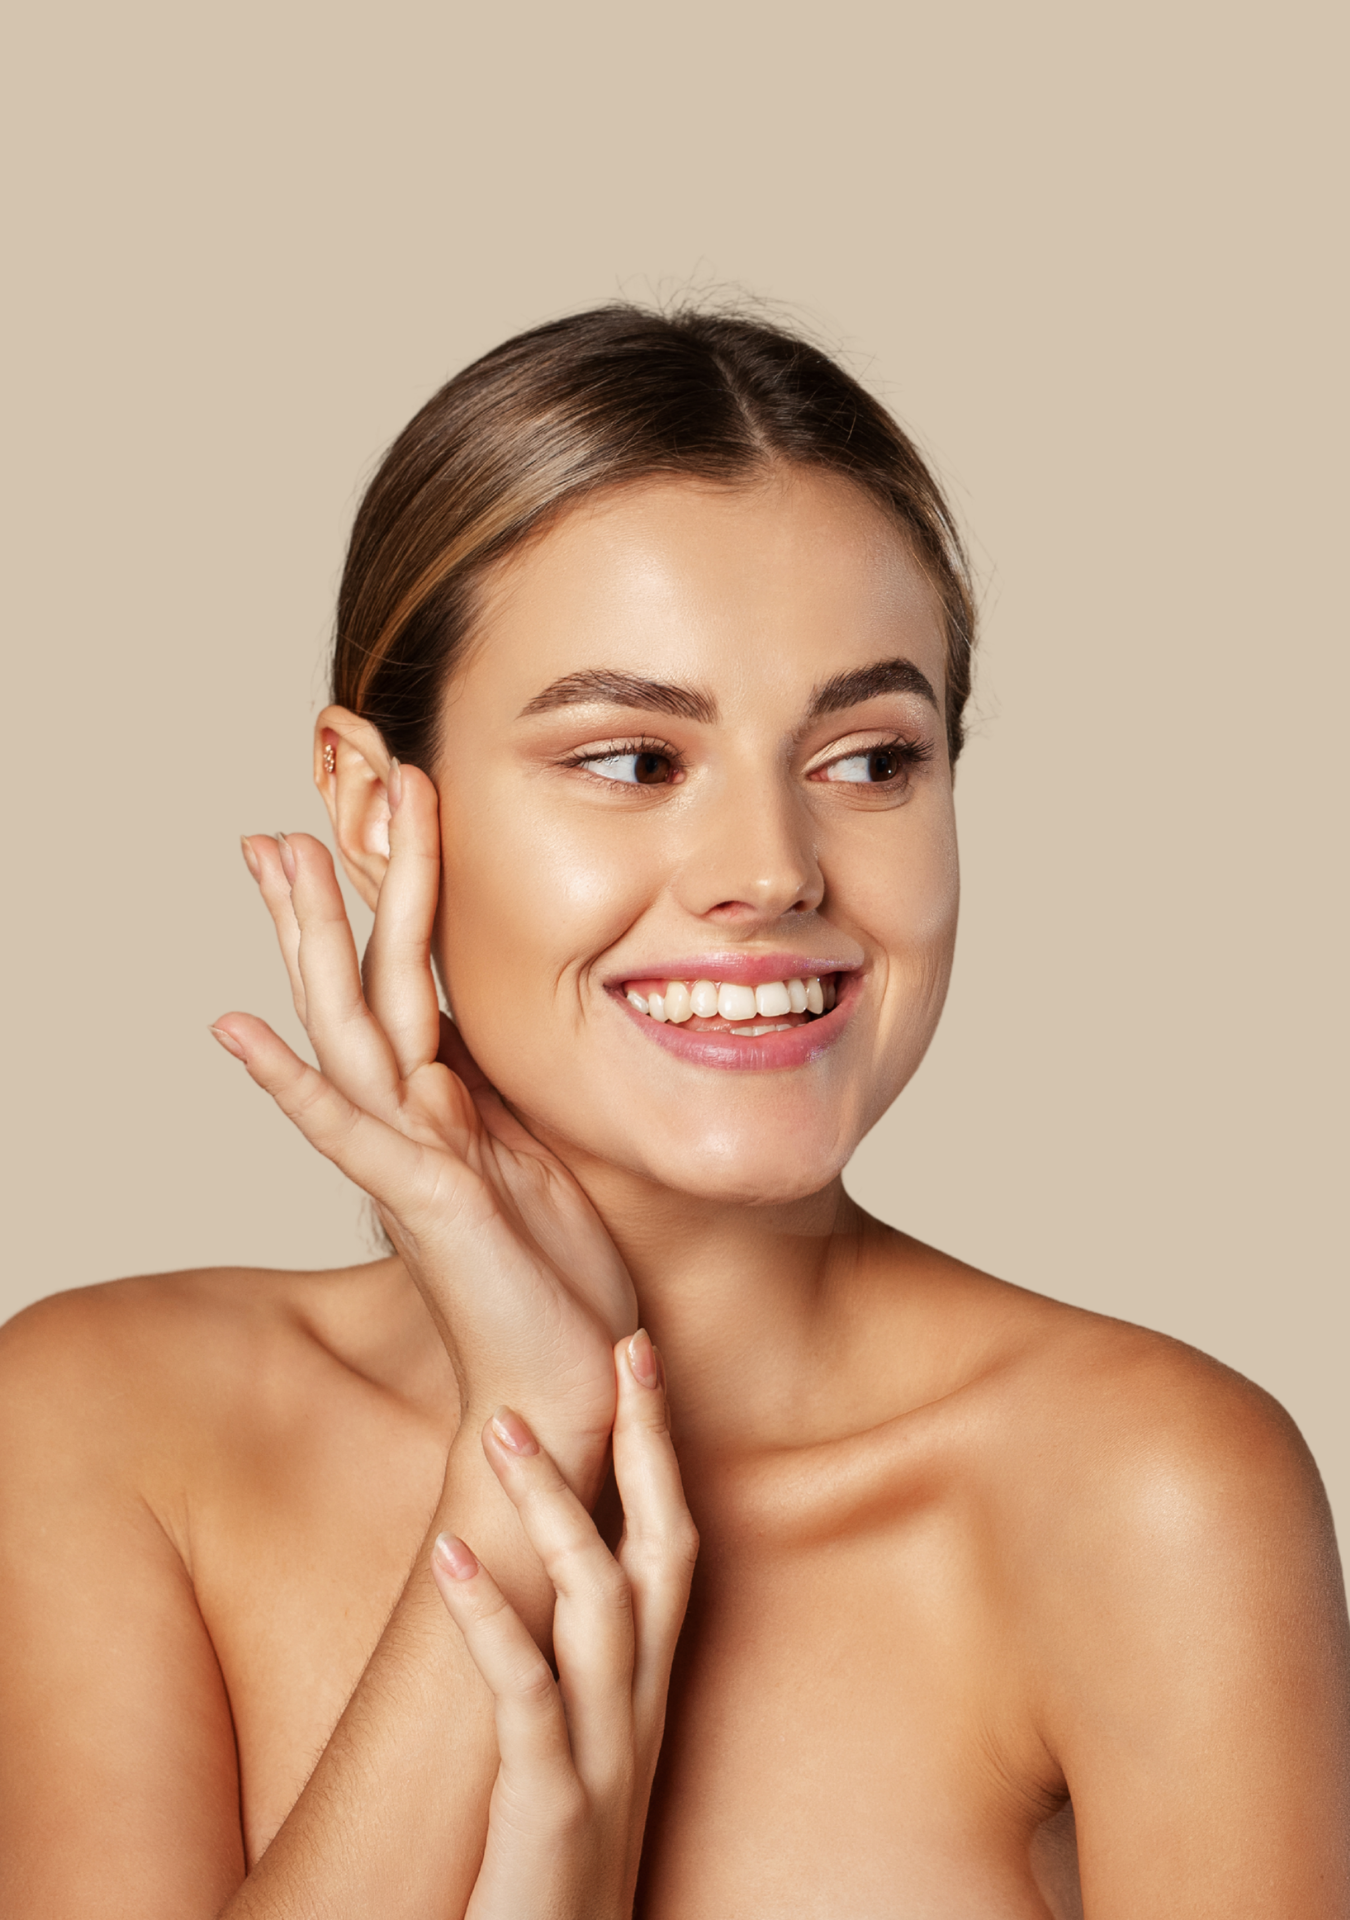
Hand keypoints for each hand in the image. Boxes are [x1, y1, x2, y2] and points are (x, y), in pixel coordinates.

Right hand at [212, 761, 635, 1488]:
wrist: (561, 1387)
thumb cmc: (555, 1283)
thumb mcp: (538, 1161)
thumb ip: (501, 1101)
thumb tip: (485, 1047)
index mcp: (448, 1106)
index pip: (406, 984)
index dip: (391, 902)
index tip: (376, 821)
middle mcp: (417, 1123)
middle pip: (360, 989)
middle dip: (330, 899)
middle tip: (283, 820)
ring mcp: (412, 1158)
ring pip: (350, 1028)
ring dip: (315, 941)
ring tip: (276, 860)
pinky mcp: (429, 1201)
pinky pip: (348, 1130)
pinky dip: (291, 1080)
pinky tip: (236, 1029)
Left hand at [431, 1333, 697, 1919]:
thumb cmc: (554, 1866)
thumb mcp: (576, 1752)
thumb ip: (567, 1666)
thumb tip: (527, 1568)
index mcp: (647, 1690)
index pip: (673, 1545)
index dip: (663, 1450)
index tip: (641, 1359)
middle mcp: (642, 1711)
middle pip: (666, 1550)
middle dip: (647, 1444)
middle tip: (618, 1344)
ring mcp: (604, 1757)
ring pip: (601, 1604)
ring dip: (554, 1506)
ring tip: (498, 1426)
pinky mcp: (549, 1807)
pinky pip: (527, 1694)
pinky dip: (491, 1617)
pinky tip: (447, 1558)